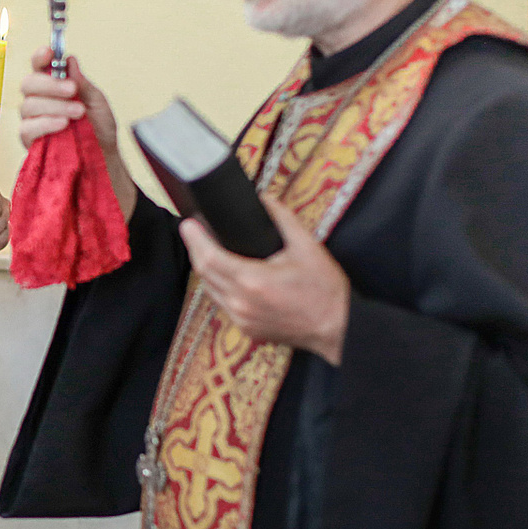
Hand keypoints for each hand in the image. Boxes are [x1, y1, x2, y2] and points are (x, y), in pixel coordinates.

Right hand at [19, 50, 134, 213]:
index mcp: (53, 86)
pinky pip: (27, 128)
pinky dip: (46, 124)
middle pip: (29, 83)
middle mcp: (38, 100)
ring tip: (78, 113)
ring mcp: (32, 120)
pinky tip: (63, 125)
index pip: (39, 66)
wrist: (103, 159)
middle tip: (72, 89)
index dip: (40, 57)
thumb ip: (82, 83)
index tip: (49, 52)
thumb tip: (69, 61)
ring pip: (28, 105)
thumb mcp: (97, 102)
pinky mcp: (30, 141)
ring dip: (55, 106)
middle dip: (50, 84)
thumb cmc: (98, 128)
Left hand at [179, 201, 349, 362]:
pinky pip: (222, 303)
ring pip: (210, 290)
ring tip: (206, 247)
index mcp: (253, 281)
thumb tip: (264, 199)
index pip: (209, 257)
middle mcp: (241, 303)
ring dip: (205, 269)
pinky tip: (224, 273)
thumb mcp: (307, 247)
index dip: (194, 239)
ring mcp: (242, 319)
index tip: (188, 223)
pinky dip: (218, 286)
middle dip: (195, 249)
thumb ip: (282, 219)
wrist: (338, 328)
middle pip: (204, 273)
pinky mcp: (246, 329)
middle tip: (194, 229)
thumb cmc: (325, 289)